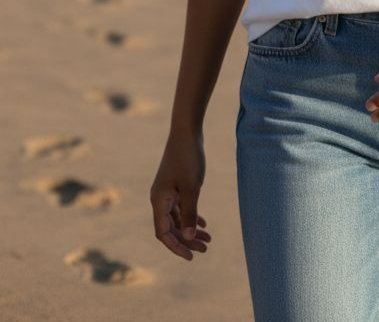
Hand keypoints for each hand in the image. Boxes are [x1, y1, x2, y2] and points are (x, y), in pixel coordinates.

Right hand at [149, 131, 211, 260]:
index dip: (176, 247)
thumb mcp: (191, 188)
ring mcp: (166, 192)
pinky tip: (203, 224)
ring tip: (208, 239)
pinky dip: (191, 216)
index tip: (191, 257)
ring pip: (177, 218)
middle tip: (205, 249)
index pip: (163, 233)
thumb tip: (188, 238)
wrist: (186, 133)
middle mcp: (159, 199)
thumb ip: (190, 213)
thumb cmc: (188, 159)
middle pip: (170, 228)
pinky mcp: (174, 185)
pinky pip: (180, 207)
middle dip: (186, 240)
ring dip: (190, 230)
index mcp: (158, 201)